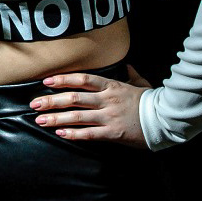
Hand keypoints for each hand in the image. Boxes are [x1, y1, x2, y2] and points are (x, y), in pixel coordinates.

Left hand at [30, 65, 152, 148]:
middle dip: (51, 100)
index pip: (83, 79)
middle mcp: (107, 100)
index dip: (63, 79)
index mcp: (112, 86)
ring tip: (40, 119)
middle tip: (34, 103)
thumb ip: (132, 75)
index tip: (46, 81)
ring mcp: (109, 116)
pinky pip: (90, 134)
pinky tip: (60, 133)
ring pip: (78, 116)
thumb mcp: (142, 84)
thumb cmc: (152, 101)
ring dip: (57, 118)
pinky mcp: (113, 132)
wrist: (166, 119)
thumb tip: (128, 67)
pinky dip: (74, 133)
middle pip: (74, 98)